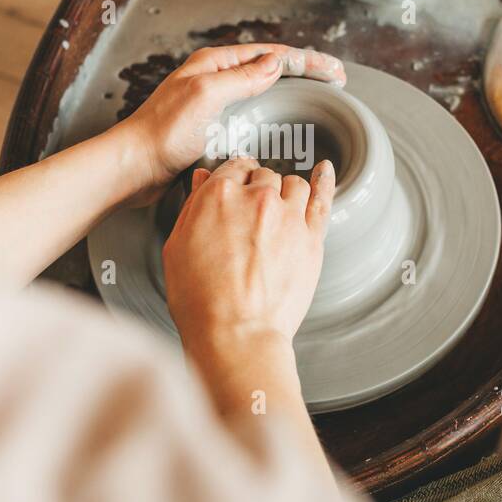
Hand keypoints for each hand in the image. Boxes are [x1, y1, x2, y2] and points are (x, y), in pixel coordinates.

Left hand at [112, 44, 345, 205]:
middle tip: (334, 79)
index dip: (306, 60)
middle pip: (269, 67)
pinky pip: (250, 111)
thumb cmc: (160, 133)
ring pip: (261, 88)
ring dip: (291, 88)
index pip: (270, 54)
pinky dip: (273, 111)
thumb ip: (241, 78)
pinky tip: (282, 123)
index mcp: (213, 64)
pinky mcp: (210, 125)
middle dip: (304, 69)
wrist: (133, 166)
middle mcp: (213, 78)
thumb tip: (276, 62)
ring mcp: (212, 102)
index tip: (333, 71)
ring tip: (317, 95)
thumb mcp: (205, 97)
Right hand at [162, 156, 334, 389]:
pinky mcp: (311, 237)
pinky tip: (324, 172)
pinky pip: (322, 198)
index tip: (238, 183)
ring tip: (281, 205)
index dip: (235, 177)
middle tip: (254, 208)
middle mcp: (257, 198)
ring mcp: (288, 216)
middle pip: (264, 176)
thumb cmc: (201, 300)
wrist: (236, 333)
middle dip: (259, 188)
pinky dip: (324, 181)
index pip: (233, 168)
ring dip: (285, 190)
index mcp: (220, 195)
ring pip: (293, 185)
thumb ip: (193, 207)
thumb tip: (202, 180)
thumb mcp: (177, 247)